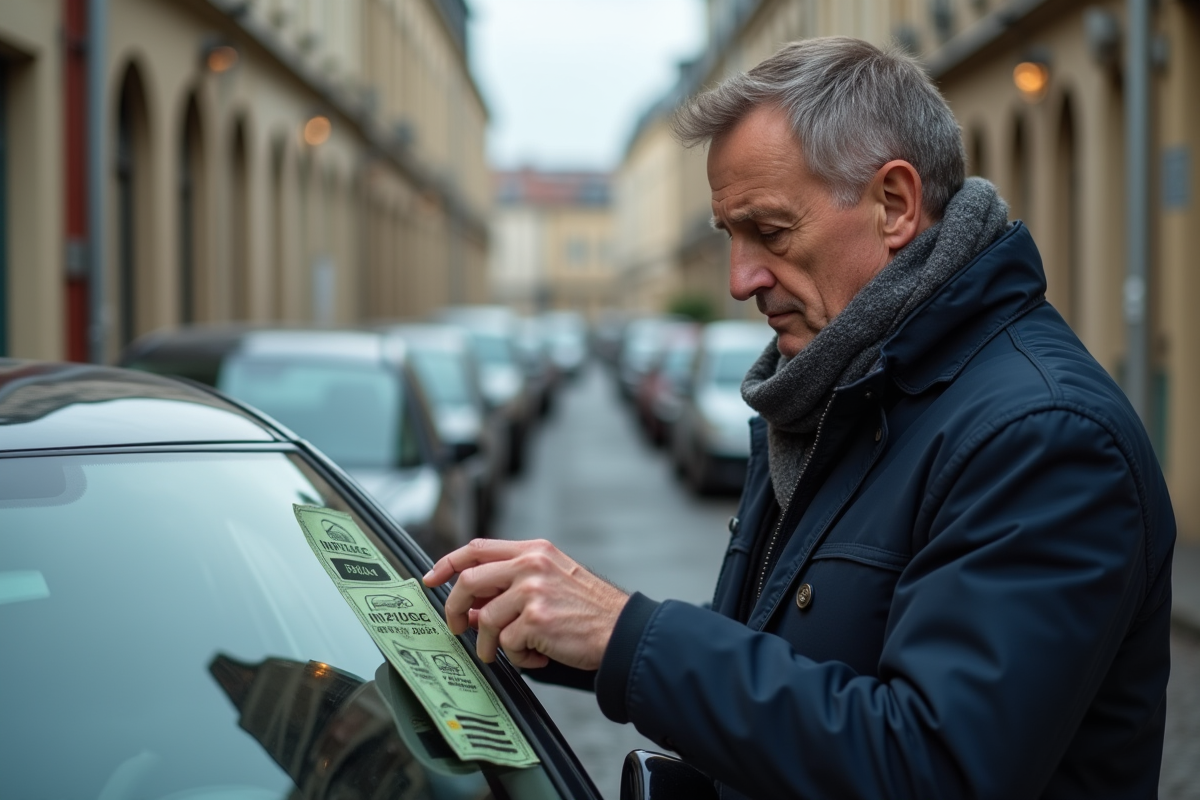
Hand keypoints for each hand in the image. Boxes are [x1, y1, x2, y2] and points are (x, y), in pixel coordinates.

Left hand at [423, 538, 628, 669]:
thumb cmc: (590, 610)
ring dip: (490, 645)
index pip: (478, 548)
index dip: (447, 563)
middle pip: (470, 580)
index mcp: (534, 550)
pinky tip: (539, 656)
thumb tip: (473, 606)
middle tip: (458, 627)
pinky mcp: (536, 620)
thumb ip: (513, 584)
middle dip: (454, 609)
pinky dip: (519, 658)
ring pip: (485, 619)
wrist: (622, 631)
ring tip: (513, 653)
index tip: (431, 579)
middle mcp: (531, 564)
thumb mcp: (553, 580)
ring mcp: (533, 591)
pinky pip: (507, 644)